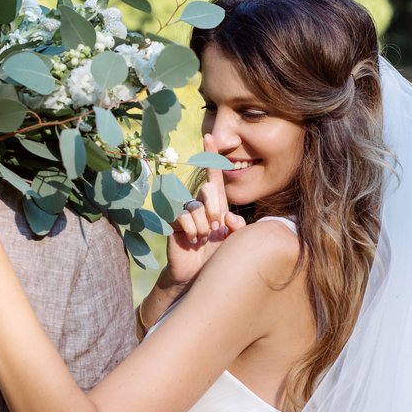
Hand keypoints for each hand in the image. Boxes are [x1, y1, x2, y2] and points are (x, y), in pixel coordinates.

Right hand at [164, 167, 245, 286]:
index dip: (212, 157)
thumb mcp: (234, 241)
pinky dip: (193, 232)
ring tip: (203, 239)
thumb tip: (227, 216)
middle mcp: (200, 204)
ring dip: (203, 227)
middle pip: (208, 189)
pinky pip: (185, 218)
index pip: (215, 178)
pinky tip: (192, 241)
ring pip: (197, 207)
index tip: (210, 136)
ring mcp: (185, 212)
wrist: (198, 275)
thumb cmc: (217, 257)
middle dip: (214, 210)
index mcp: (217, 205)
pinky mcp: (174, 221)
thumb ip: (238, 228)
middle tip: (215, 229)